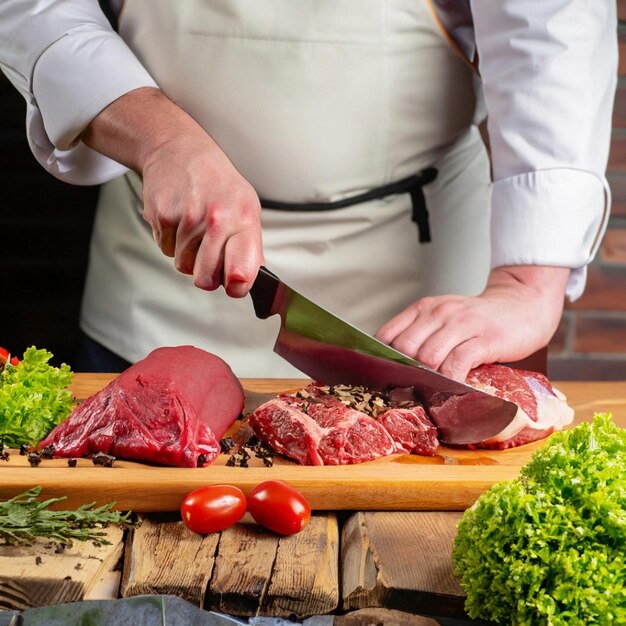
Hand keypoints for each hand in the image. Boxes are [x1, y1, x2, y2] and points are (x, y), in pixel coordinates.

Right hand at [82, 87, 262, 296]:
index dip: (238, 285)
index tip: (235, 285)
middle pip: (206, 278)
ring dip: (187, 254)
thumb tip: (250, 277)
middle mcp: (218, 218)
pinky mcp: (162, 216)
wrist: (179, 150)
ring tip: (193, 227)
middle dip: (206, 276)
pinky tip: (178, 218)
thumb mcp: (245, 206)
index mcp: (244, 218)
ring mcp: (188, 218)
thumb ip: (250, 244)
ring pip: (183, 265)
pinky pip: (166, 250)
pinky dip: (170, 241)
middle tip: (209, 258)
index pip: (243, 268)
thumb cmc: (217, 182)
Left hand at [375, 266, 569, 380]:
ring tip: (428, 396)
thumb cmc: (479, 320)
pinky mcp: (485, 338)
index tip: (381, 380)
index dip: (380, 360)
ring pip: (428, 356)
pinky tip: (451, 391)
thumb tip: (396, 370)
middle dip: (402, 374)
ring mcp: (462, 323)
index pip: (387, 334)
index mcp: (423, 308)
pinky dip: (451, 381)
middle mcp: (438, 313)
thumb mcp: (444, 320)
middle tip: (405, 395)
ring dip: (426, 380)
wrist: (522, 304)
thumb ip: (422, 336)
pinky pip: (458, 362)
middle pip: (404, 348)